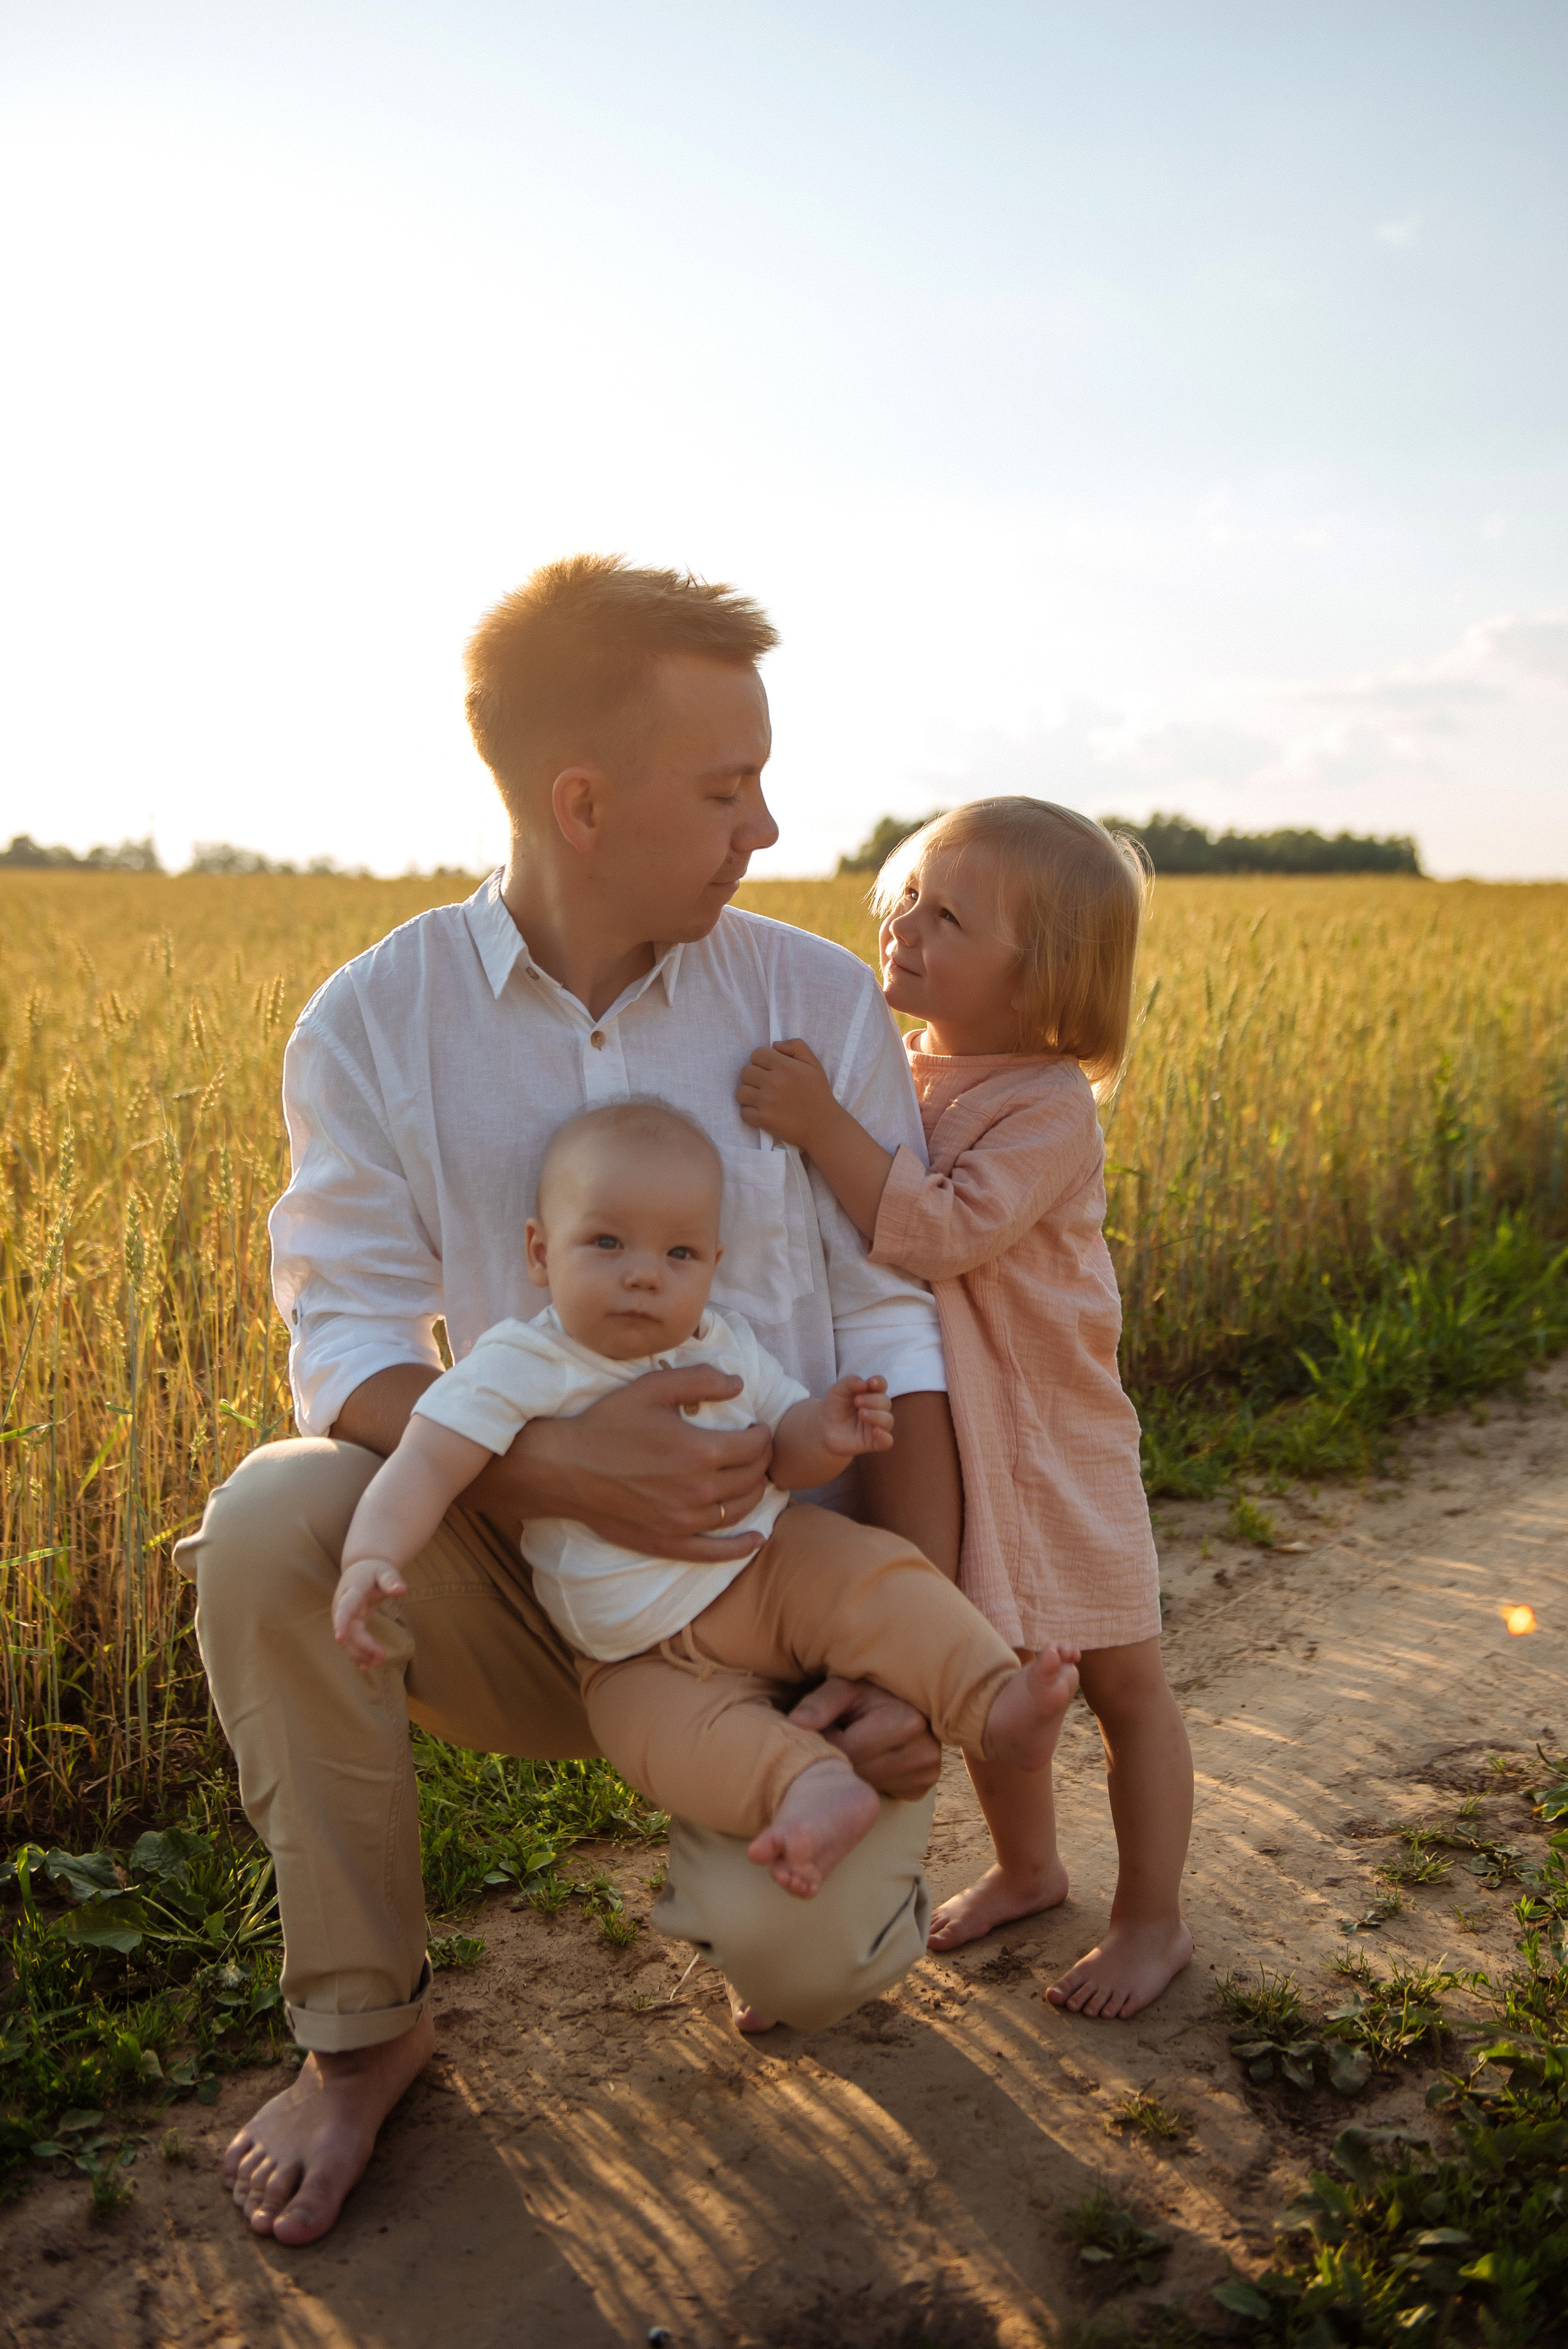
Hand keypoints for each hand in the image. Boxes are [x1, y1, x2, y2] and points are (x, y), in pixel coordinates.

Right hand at [332, 1558, 406, 1669]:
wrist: (361, 1569)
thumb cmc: (375, 1571)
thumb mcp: (384, 1571)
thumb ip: (391, 1580)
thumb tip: (401, 1589)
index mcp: (352, 1591)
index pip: (345, 1608)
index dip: (341, 1623)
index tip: (340, 1638)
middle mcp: (342, 1606)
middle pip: (349, 1629)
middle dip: (362, 1645)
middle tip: (381, 1657)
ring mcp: (341, 1616)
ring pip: (348, 1639)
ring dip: (359, 1653)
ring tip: (377, 1663)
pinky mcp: (346, 1624)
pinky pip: (349, 1641)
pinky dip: (356, 1653)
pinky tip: (365, 1666)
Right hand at [472, 1365, 774, 1562]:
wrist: (565, 1469)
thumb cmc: (607, 1424)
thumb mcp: (653, 1388)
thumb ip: (700, 1381)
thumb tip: (739, 1384)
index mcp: (700, 1452)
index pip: (754, 1446)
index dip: (763, 1434)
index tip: (757, 1427)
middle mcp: (699, 1491)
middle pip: (752, 1477)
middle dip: (761, 1460)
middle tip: (755, 1449)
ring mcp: (685, 1521)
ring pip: (741, 1510)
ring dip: (755, 1492)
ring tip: (752, 1477)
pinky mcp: (669, 1542)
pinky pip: (716, 1551)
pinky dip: (742, 1547)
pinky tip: (757, 1539)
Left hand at [736, 1038, 835, 1150]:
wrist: (824, 1126)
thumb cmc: (818, 1093)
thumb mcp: (813, 1064)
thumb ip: (797, 1046)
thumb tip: (775, 1045)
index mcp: (786, 1066)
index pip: (756, 1054)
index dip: (761, 1061)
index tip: (770, 1069)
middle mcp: (774, 1082)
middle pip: (745, 1072)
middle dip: (753, 1077)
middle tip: (766, 1085)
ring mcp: (767, 1102)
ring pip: (741, 1092)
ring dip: (749, 1095)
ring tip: (762, 1099)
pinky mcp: (764, 1120)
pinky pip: (744, 1112)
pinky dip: (751, 1113)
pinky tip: (763, 1112)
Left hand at [787, 1677, 941, 1801]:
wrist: (902, 1696)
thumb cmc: (869, 1687)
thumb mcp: (844, 1685)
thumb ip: (819, 1703)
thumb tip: (795, 1724)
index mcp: (907, 1722)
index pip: (847, 1749)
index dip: (826, 1739)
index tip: (823, 1727)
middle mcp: (924, 1752)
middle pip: (857, 1772)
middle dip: (837, 1757)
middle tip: (835, 1734)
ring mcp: (926, 1773)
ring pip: (866, 1786)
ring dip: (852, 1769)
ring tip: (852, 1742)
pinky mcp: (920, 1787)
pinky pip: (881, 1792)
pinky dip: (869, 1779)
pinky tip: (869, 1757)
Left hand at [819, 1373, 894, 1458]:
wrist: (822, 1428)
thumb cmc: (834, 1406)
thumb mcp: (838, 1390)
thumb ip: (850, 1382)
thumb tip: (865, 1383)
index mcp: (871, 1394)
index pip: (881, 1385)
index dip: (879, 1383)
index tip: (871, 1383)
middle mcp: (877, 1410)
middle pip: (885, 1402)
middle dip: (873, 1400)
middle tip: (857, 1401)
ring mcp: (876, 1426)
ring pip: (888, 1420)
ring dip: (877, 1415)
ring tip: (861, 1413)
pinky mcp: (873, 1443)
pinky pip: (887, 1442)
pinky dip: (884, 1436)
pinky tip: (875, 1432)